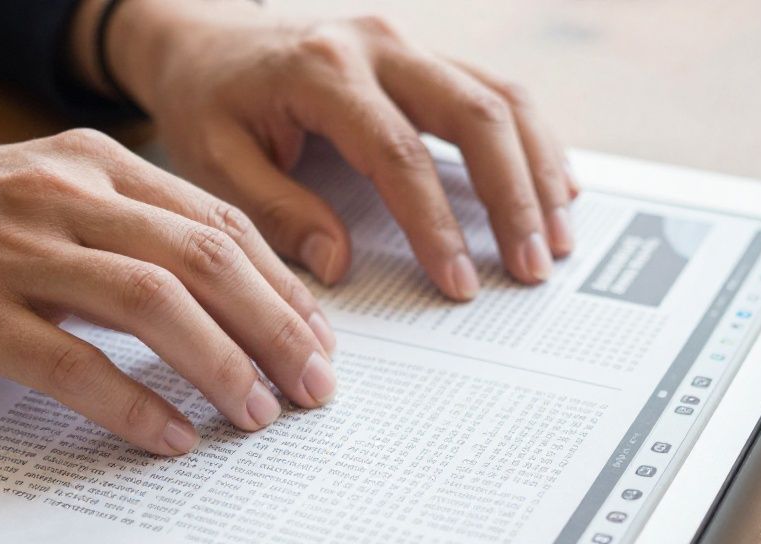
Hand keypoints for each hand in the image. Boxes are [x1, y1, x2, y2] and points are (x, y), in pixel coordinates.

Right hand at [0, 132, 335, 453]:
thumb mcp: (36, 199)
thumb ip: (120, 233)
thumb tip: (209, 298)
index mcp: (90, 165)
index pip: (217, 223)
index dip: (280, 286)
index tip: (316, 339)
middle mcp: (63, 197)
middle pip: (204, 258)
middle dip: (275, 328)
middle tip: (315, 387)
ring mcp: (17, 252)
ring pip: (155, 304)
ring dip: (222, 364)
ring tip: (260, 415)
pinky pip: (75, 363)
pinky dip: (134, 405)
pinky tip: (172, 439)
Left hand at [104, 1, 579, 298]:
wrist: (204, 44)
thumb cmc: (207, 104)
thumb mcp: (215, 162)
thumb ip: (276, 210)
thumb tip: (339, 262)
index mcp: (322, 71)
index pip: (397, 153)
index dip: (435, 223)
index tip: (458, 281)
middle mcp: (377, 45)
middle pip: (474, 113)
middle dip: (512, 197)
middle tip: (532, 267)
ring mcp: (406, 45)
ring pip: (500, 97)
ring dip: (537, 170)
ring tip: (556, 240)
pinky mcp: (421, 58)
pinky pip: (494, 93)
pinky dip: (530, 143)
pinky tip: (554, 189)